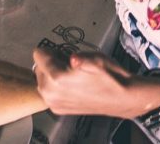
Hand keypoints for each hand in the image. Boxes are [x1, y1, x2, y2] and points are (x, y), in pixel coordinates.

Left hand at [32, 47, 158, 119]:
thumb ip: (76, 55)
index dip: (50, 50)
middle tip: (66, 61)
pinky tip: (70, 84)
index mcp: (58, 78)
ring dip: (51, 74)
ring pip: (42, 81)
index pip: (38, 55)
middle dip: (50, 62)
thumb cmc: (110, 76)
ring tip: (69, 72)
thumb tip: (70, 58)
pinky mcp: (59, 109)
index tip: (60, 51)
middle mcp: (52, 93)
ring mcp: (55, 103)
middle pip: (38, 68)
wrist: (121, 98)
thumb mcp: (94, 57)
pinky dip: (54, 86)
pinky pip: (48, 92)